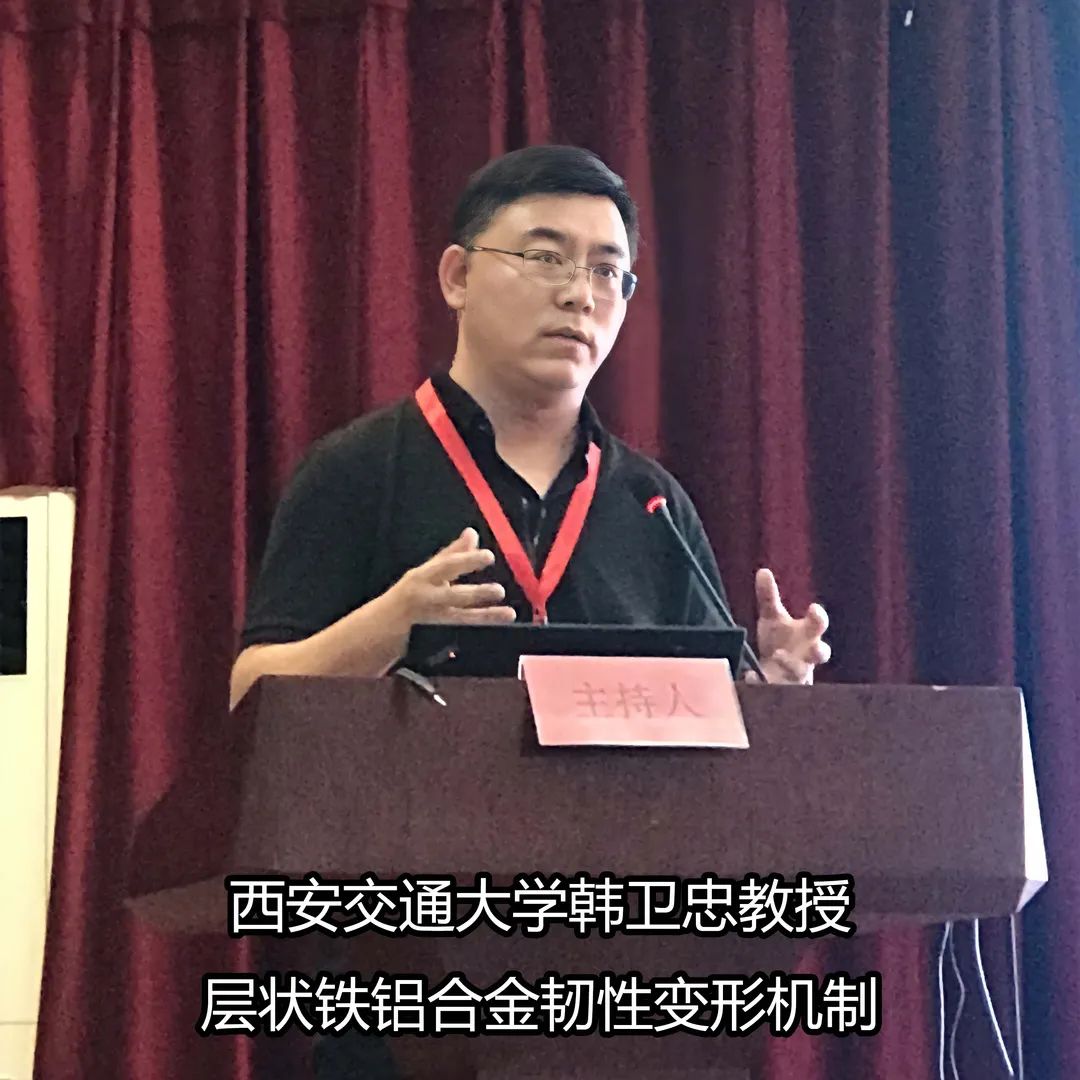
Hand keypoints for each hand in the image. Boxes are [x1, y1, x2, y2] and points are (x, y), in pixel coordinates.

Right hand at [386, 527, 517, 633]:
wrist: (384, 624)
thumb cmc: (414, 591)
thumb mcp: (429, 571)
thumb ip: (453, 553)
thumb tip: (472, 533)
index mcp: (423, 577)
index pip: (446, 566)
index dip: (468, 561)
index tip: (489, 557)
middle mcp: (426, 598)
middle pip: (452, 596)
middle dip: (476, 594)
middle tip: (500, 591)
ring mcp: (432, 620)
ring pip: (460, 618)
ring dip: (485, 616)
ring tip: (508, 614)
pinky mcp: (437, 636)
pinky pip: (460, 634)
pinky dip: (478, 631)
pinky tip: (498, 628)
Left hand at [748, 568, 830, 684]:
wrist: (774, 674)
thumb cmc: (779, 640)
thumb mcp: (772, 618)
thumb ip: (768, 597)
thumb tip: (763, 571)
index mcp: (807, 635)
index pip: (818, 624)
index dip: (818, 617)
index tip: (813, 608)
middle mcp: (807, 656)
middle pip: (821, 653)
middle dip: (819, 650)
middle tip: (813, 647)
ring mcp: (798, 676)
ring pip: (802, 674)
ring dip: (792, 665)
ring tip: (778, 656)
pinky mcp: (784, 691)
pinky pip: (776, 690)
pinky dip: (763, 682)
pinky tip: (751, 676)